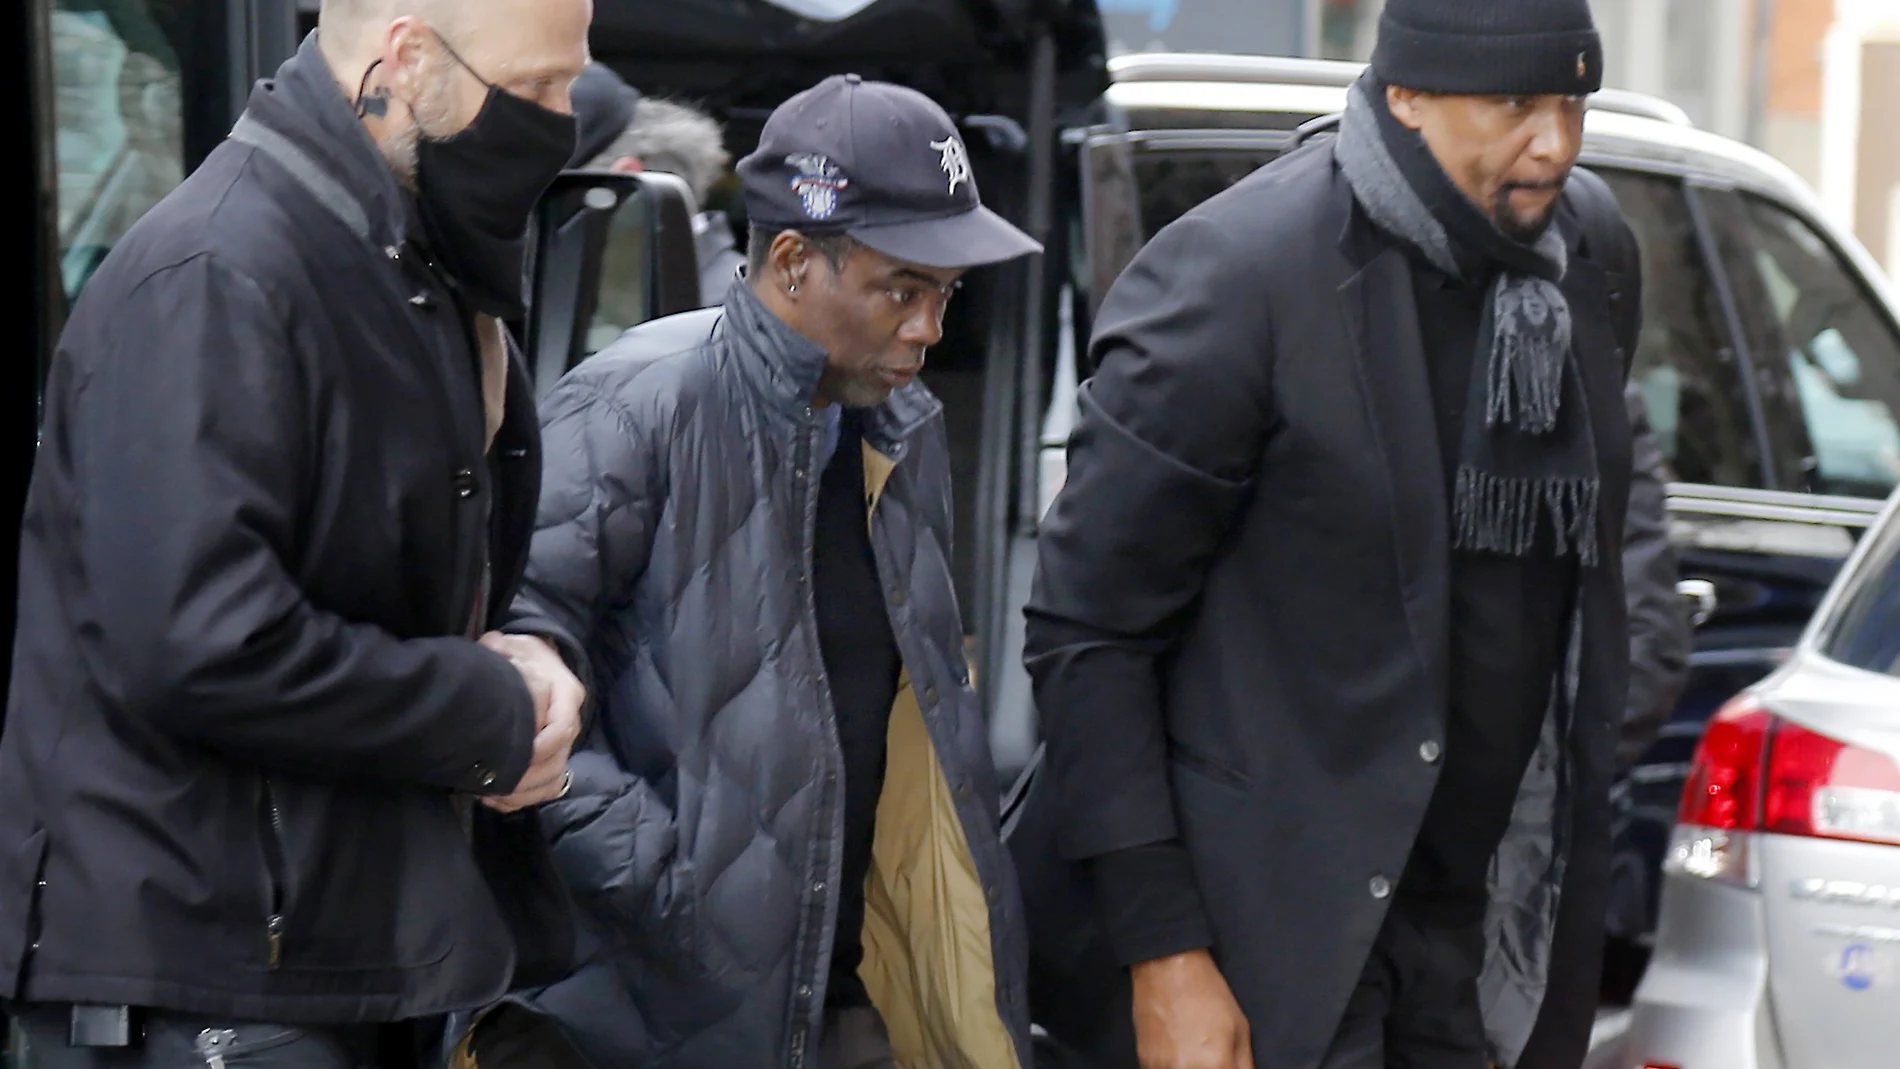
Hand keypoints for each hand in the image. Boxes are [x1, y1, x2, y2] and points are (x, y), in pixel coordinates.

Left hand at [479, 633, 584, 812]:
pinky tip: (498, 799)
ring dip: (522, 794)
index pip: (562, 729)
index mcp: (566, 696)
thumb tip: (491, 650)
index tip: (513, 756)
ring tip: (489, 795)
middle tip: (492, 785)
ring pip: (554, 780)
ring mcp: (564, 744)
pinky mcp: (554, 758)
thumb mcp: (511, 644)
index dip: (540, 748)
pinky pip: (549, 787)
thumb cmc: (523, 654)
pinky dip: (527, 798)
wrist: (536, 662)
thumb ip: (500, 649)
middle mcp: (570, 722)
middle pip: (557, 762)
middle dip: (525, 780)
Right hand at [1130, 949, 1253, 1068]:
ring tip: (1194, 1055)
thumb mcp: (1240, 1028)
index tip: (1226, 1066)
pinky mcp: (1144, 1062)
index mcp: (1217, 1065)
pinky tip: (1178, 1056)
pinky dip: (1172, 1068)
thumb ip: (1244, 1065)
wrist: (1167, 969)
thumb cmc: (1209, 995)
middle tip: (1212, 1061)